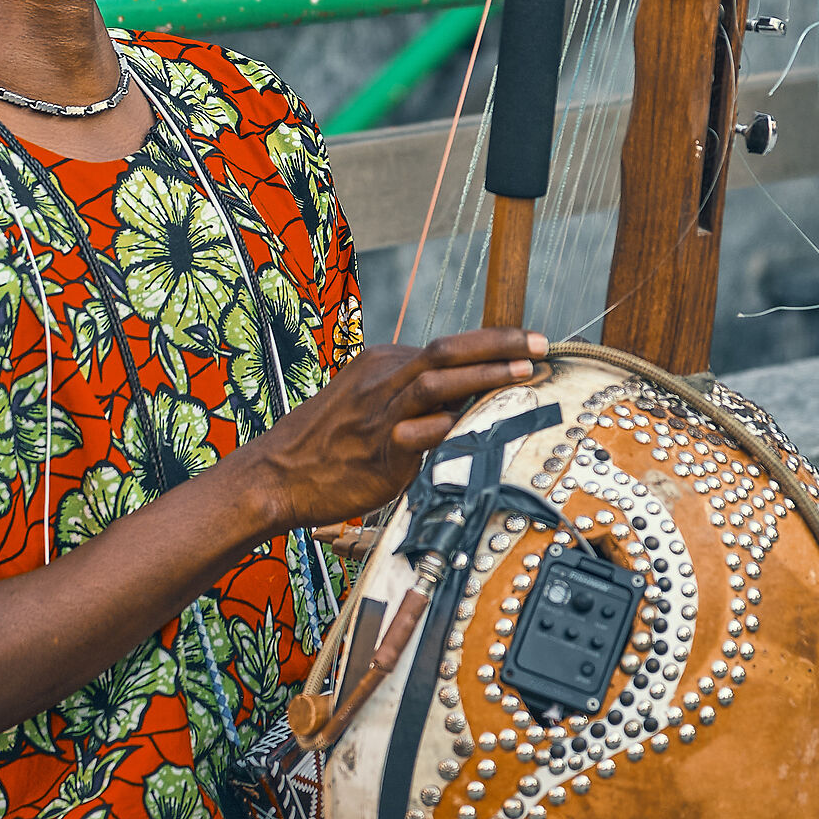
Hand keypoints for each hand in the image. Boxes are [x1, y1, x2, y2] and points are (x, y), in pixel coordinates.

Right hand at [245, 327, 547, 533]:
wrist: (278, 474)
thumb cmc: (328, 444)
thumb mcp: (368, 404)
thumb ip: (411, 397)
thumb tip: (465, 398)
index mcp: (381, 364)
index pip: (446, 347)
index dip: (492, 345)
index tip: (528, 346)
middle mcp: (382, 380)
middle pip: (446, 350)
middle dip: (498, 345)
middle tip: (540, 345)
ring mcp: (379, 414)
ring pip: (436, 382)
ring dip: (485, 375)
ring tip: (524, 374)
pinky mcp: (378, 451)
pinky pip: (418, 434)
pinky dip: (446, 428)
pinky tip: (475, 427)